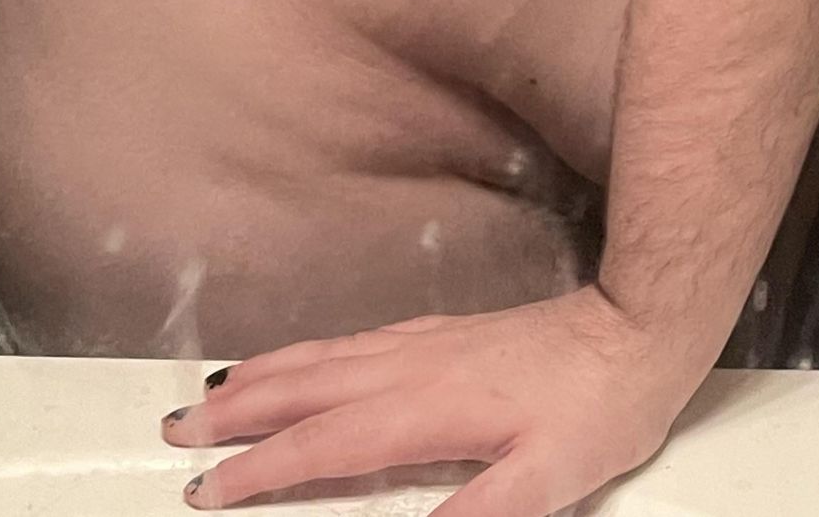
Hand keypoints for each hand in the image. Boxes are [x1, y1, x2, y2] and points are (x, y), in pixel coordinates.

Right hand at [161, 283, 694, 515]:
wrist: (639, 328)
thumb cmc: (598, 407)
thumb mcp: (544, 482)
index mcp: (427, 407)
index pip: (325, 442)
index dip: (263, 468)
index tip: (209, 489)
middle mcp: (415, 365)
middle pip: (308, 388)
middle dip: (239, 411)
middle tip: (178, 431)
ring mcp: (428, 342)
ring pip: (328, 357)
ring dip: (267, 375)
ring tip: (217, 390)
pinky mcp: (447, 333)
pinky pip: (358, 342)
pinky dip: (314, 353)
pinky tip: (308, 360)